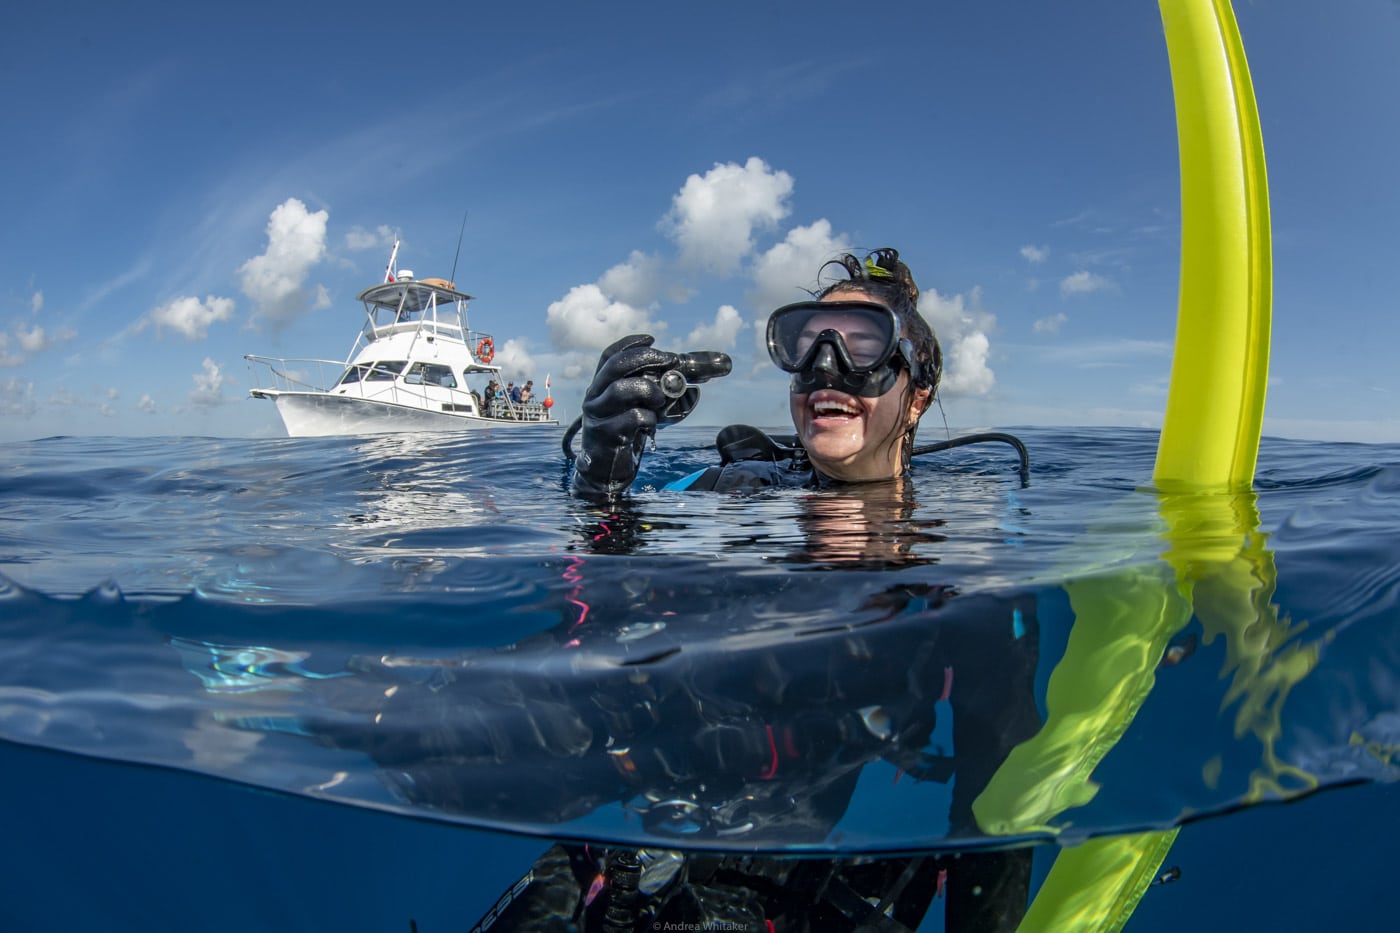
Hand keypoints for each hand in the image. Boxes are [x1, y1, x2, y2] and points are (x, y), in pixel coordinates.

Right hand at [571, 334, 730, 498]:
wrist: (606, 471)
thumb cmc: (627, 433)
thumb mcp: (643, 406)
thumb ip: (667, 388)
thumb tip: (709, 374)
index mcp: (601, 384)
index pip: (610, 355)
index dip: (629, 344)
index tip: (652, 338)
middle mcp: (595, 396)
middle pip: (615, 365)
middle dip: (645, 358)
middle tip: (670, 360)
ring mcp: (598, 415)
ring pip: (620, 389)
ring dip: (648, 389)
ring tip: (660, 399)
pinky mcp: (606, 434)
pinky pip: (632, 418)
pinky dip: (649, 417)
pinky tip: (651, 425)